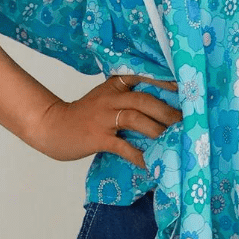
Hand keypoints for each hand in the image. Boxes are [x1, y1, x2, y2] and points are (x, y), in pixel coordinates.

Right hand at [29, 73, 180, 167]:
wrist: (51, 126)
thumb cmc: (83, 115)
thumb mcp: (104, 99)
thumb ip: (127, 99)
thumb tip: (161, 111)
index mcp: (114, 86)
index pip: (140, 76)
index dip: (162, 81)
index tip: (183, 88)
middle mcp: (110, 98)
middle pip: (143, 100)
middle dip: (167, 111)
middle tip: (187, 122)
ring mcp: (103, 118)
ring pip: (135, 119)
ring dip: (158, 130)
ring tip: (175, 140)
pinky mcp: (98, 137)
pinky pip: (123, 146)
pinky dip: (140, 155)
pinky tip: (152, 163)